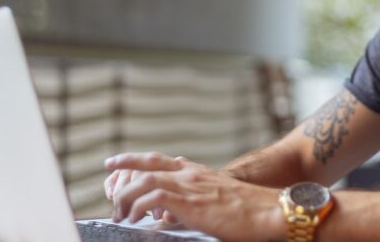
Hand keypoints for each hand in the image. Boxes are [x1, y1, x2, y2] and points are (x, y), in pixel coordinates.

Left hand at [105, 152, 285, 241]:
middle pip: (148, 165)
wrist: (270, 211)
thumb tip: (174, 214)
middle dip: (123, 172)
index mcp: (198, 172)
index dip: (134, 160)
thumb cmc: (251, 211)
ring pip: (145, 181)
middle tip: (108, 188)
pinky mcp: (190, 202)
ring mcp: (190, 185)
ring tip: (119, 212)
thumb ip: (196, 201)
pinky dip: (139, 207)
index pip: (159, 160)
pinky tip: (135, 219)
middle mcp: (191, 174)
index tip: (115, 163)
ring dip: (127, 196)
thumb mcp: (218, 200)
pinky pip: (153, 199)